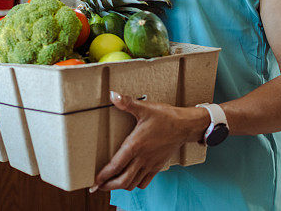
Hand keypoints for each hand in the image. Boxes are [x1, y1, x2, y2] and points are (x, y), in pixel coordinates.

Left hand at [90, 91, 209, 192]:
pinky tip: (130, 179)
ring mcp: (150, 164)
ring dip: (121, 186)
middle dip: (109, 186)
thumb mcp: (144, 107)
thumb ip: (126, 102)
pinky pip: (145, 182)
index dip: (104, 175)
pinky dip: (135, 184)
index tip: (95, 180)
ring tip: (111, 184)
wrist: (185, 125)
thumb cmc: (165, 117)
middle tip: (98, 186)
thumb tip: (112, 94)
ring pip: (133, 183)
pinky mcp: (157, 166)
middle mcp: (142, 158)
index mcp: (135, 145)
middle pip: (123, 180)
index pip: (116, 165)